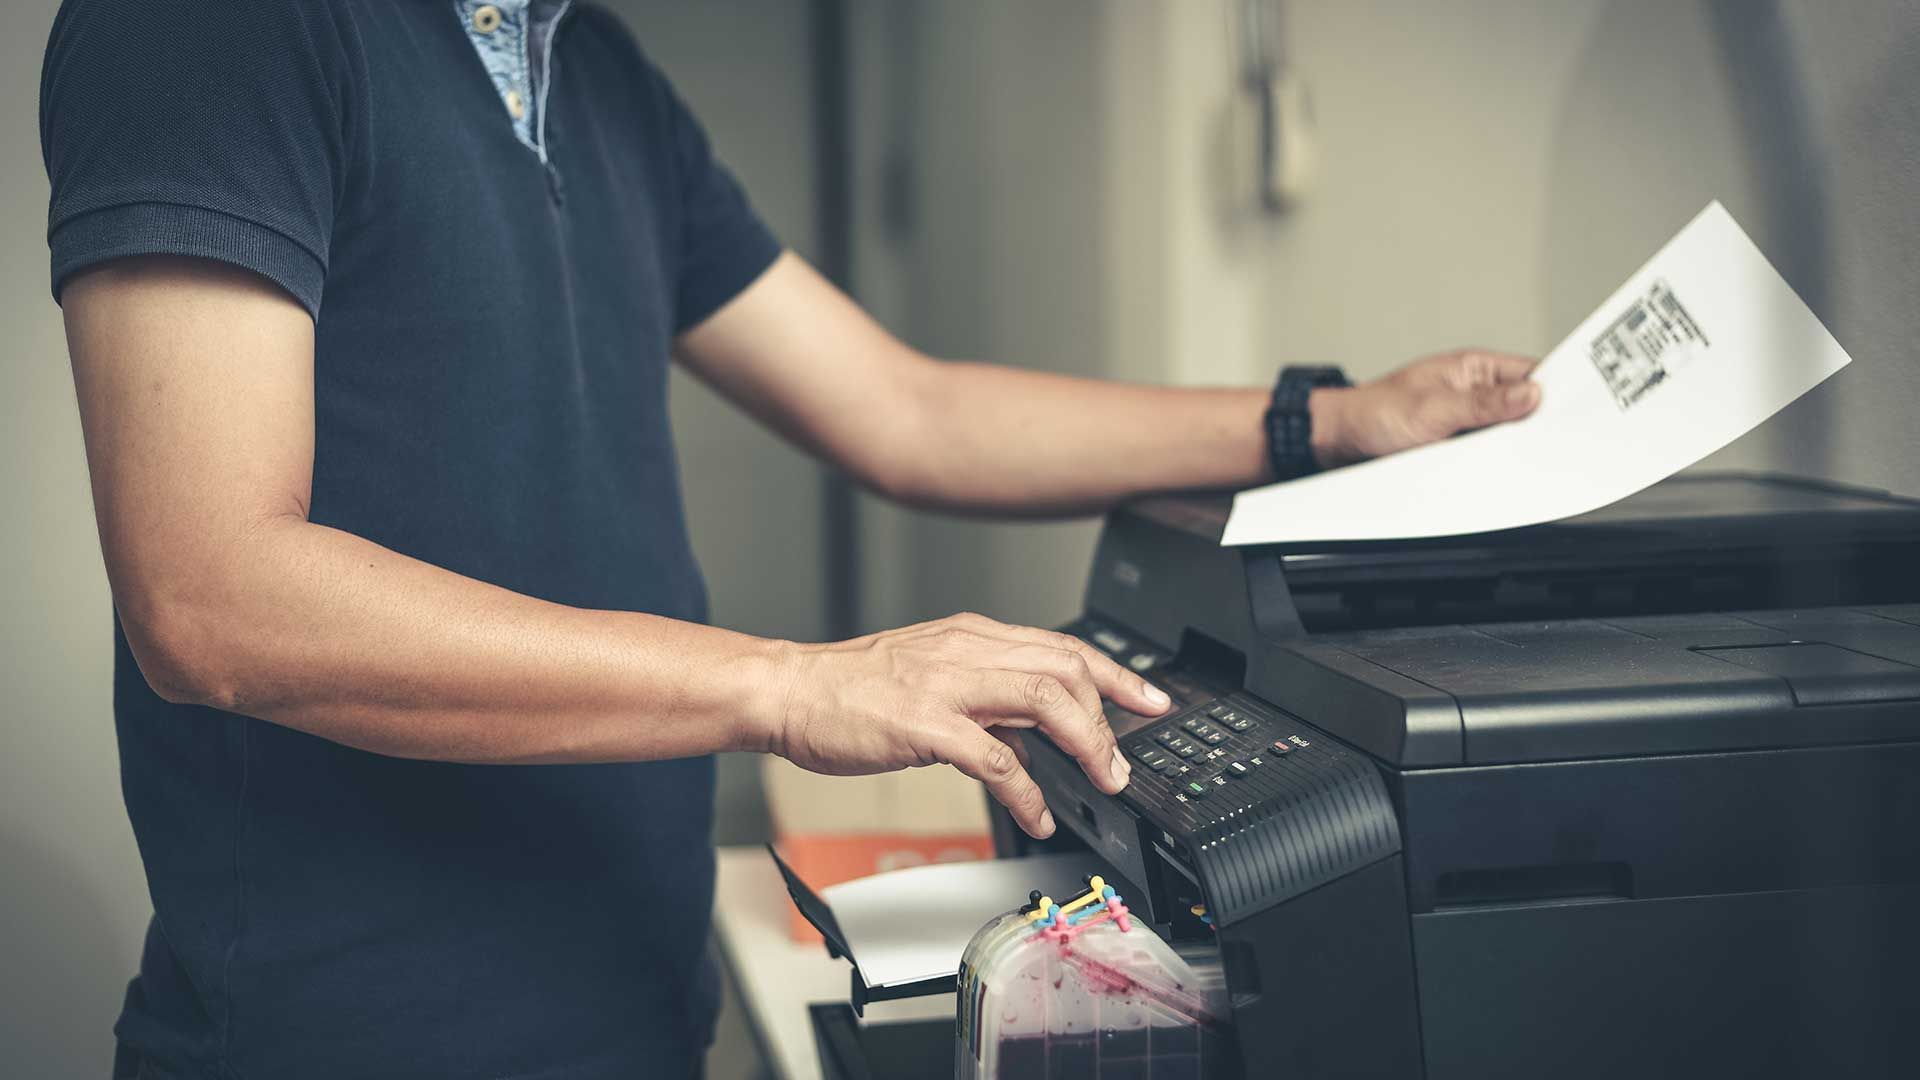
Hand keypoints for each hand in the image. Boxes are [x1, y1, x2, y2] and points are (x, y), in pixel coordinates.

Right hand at [768, 612, 1172, 837]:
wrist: (788, 690)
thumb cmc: (850, 688)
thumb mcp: (930, 675)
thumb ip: (983, 695)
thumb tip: (1032, 728)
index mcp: (971, 635)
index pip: (1062, 645)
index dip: (1115, 674)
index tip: (1150, 698)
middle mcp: (966, 649)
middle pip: (1067, 668)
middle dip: (1112, 713)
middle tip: (1126, 759)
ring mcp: (947, 684)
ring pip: (1045, 700)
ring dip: (1086, 745)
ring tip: (1101, 781)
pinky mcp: (926, 724)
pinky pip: (997, 759)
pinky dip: (1028, 791)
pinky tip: (1038, 813)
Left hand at [1310, 349, 1540, 468]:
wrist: (1340, 443)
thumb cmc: (1375, 413)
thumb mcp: (1433, 409)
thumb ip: (1483, 404)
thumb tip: (1532, 395)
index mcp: (1475, 369)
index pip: (1533, 374)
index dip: (1558, 391)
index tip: (1580, 411)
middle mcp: (1476, 394)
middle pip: (1525, 410)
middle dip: (1541, 427)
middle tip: (1559, 447)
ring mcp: (1468, 423)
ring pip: (1509, 437)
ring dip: (1516, 451)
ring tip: (1532, 464)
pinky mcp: (1458, 448)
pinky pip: (1487, 457)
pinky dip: (1496, 467)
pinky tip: (1504, 477)